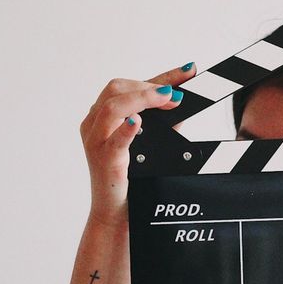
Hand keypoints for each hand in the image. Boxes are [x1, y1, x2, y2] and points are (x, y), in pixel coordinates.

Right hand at [79, 62, 195, 226]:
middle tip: (177, 94)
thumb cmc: (132, 178)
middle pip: (117, 89)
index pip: (129, 85)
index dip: (162, 76)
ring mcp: (96, 142)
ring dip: (142, 98)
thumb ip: (164, 121)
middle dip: (150, 86)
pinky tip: (137, 122)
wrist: (117, 213)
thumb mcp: (151, 142)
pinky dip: (126, 129)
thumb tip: (182, 99)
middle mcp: (94, 124)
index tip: (188, 70)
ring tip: (167, 99)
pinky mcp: (104, 161)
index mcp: (102, 115)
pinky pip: (112, 141)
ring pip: (112, 107)